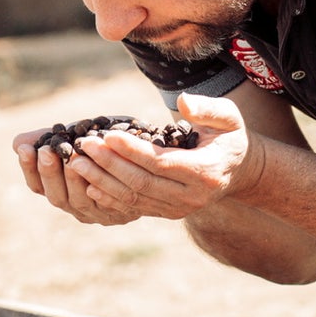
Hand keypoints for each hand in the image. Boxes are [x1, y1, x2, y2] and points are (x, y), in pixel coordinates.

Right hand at [11, 122, 137, 228]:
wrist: (146, 150)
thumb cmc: (106, 144)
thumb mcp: (76, 138)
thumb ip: (49, 139)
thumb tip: (17, 143)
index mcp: (62, 190)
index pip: (38, 186)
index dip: (29, 169)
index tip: (25, 148)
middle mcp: (77, 207)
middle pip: (56, 197)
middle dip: (49, 173)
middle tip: (47, 151)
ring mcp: (99, 212)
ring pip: (79, 202)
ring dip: (73, 178)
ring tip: (71, 156)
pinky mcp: (121, 212)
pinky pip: (107, 202)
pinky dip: (100, 186)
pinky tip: (96, 168)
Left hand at [28, 93, 261, 225]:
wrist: (238, 170)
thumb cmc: (230, 136)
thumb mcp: (229, 116)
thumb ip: (208, 109)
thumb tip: (182, 102)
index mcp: (204, 172)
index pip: (159, 162)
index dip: (130, 150)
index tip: (106, 135)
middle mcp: (191, 197)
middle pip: (141, 183)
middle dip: (109, 164)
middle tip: (84, 145)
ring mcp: (178, 209)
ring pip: (134, 198)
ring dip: (102, 181)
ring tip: (78, 162)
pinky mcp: (168, 214)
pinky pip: (135, 208)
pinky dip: (110, 197)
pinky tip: (89, 184)